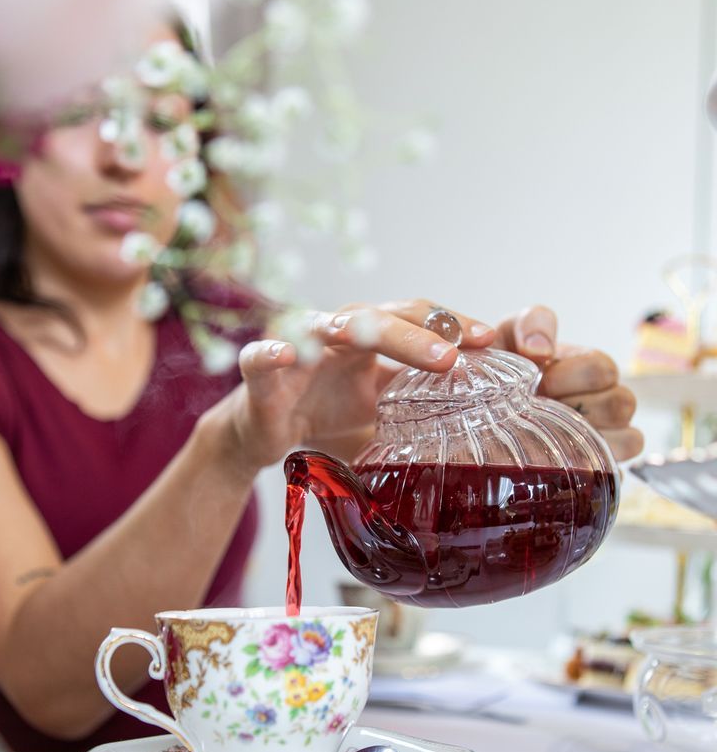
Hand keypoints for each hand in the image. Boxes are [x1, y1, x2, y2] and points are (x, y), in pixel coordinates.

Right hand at [219, 300, 495, 471]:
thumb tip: (482, 432)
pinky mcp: (261, 373)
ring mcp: (301, 348)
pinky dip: (271, 352)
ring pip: (332, 326)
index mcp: (374, 341)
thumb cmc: (327, 417)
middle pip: (385, 319)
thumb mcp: (384, 417)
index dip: (453, 327)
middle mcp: (340, 334)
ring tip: (381, 340)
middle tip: (454, 355)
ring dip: (361, 331)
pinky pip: (262, 357)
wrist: (264, 433)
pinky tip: (283, 354)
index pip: (420, 322)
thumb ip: (422, 412)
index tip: (489, 341)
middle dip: (420, 333)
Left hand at [492, 305, 642, 461]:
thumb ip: (531, 323)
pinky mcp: (597, 469)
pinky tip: (555, 462)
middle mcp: (605, 401)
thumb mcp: (510, 335)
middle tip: (542, 409)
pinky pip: (614, 474)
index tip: (539, 379)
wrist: (480, 409)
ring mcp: (605, 436)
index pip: (605, 370)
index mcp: (590, 368)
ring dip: (588, 439)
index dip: (571, 376)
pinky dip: (590, 471)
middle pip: (622, 404)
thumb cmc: (503, 372)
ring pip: (629, 439)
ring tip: (549, 435)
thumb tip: (541, 349)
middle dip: (577, 407)